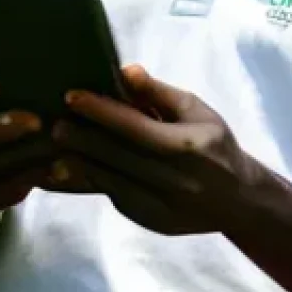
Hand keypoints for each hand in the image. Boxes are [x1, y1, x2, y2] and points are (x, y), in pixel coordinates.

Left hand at [46, 65, 263, 236]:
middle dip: (80, 139)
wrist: (239, 201)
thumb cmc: (213, 144)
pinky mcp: (150, 221)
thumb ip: (159, 92)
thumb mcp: (195, 111)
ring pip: (109, 182)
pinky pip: (113, 197)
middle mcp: (174, 180)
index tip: (70, 96)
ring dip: (77, 163)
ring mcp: (161, 206)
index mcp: (185, 147)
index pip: (134, 127)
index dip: (100, 111)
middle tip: (52, 123)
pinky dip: (90, 181)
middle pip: (116, 156)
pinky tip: (67, 167)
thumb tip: (125, 70)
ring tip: (52, 145)